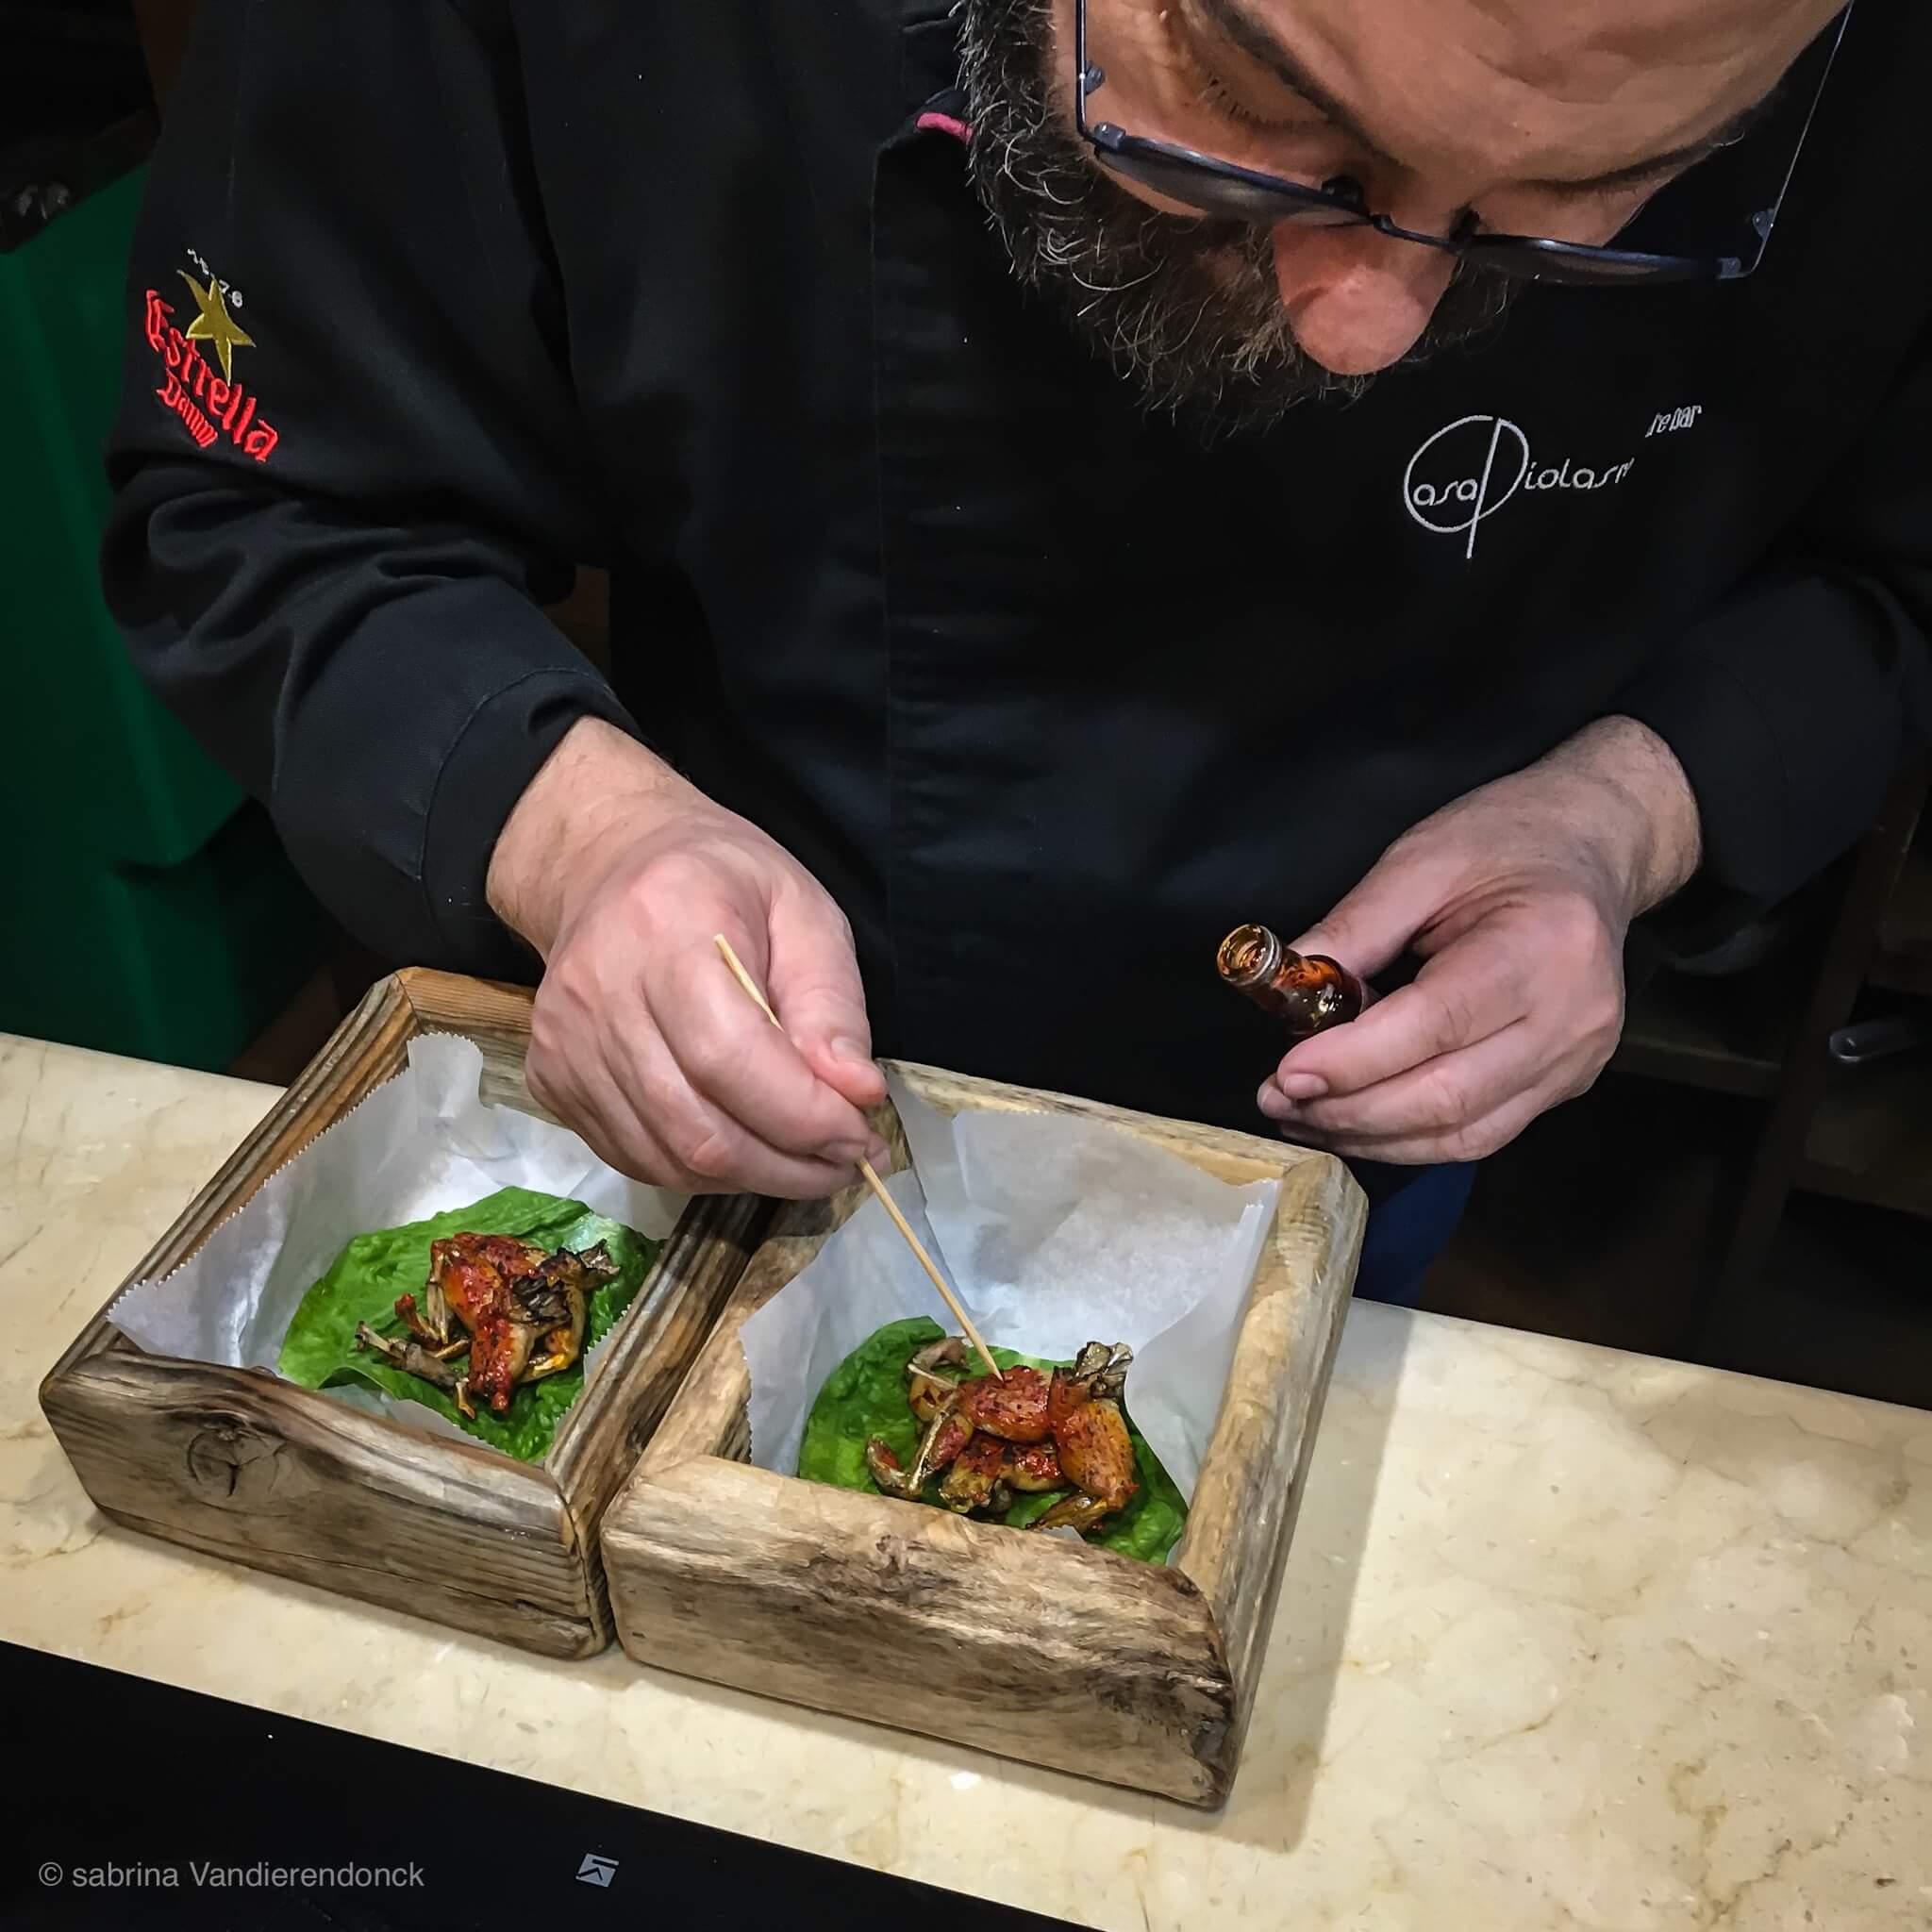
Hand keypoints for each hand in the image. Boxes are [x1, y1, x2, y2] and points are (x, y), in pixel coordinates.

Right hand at [487, 719, 887, 1196]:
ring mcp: (565, 1044)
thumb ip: (832, 1004)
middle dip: (788, 1165)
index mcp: (665, 928)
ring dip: (753, 1178)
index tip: (862, 1135)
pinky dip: (702, 1172)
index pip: (729, 1057)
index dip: (803, 1117)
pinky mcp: (549, 1079)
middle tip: (846, 1161)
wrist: (608, 864)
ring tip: (807, 1161)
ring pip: (668, 1158)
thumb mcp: (803, 911)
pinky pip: (636, 1158)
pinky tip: (747, 1148)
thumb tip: (855, 1094)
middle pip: (697, 1126)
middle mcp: (599, 993)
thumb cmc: (720, 881)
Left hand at [1257, 717, 1700, 1164]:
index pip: (1437, 1024)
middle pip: (1449, 1097)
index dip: (1354, 1060)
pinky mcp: (1566, 1085)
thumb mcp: (1419, 861)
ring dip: (1371, 1135)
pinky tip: (1356, 1121)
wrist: (1591, 848)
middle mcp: (1572, 1017)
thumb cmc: (1505, 841)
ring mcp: (1576, 1060)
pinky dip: (1409, 1138)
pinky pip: (1480, 1134)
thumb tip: (1286, 992)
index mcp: (1542, 945)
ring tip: (1304, 1116)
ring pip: (1462, 1134)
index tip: (1286, 1072)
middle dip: (1350, 1110)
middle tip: (1277, 1099)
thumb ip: (1354, 929)